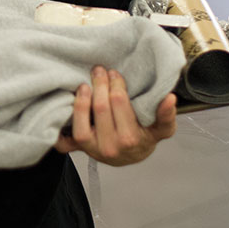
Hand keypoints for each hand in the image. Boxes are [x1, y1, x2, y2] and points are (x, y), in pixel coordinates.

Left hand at [55, 67, 177, 166]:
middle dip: (99, 85)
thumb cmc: (145, 136)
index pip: (119, 103)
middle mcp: (110, 147)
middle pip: (100, 109)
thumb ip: (166, 115)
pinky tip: (61, 113)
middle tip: (99, 71)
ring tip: (84, 86)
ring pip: (80, 126)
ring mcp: (93, 151)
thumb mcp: (162, 129)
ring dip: (80, 102)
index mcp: (131, 139)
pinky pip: (65, 144)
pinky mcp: (81, 151)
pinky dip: (60, 131)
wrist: (134, 156)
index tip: (115, 74)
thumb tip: (169, 98)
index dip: (116, 84)